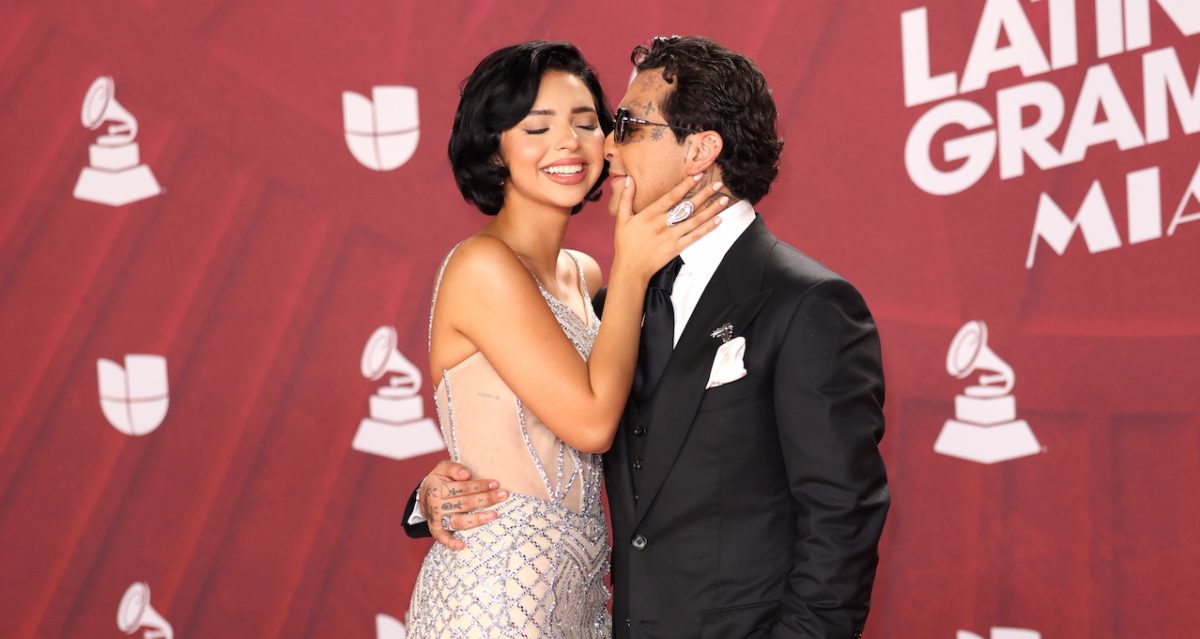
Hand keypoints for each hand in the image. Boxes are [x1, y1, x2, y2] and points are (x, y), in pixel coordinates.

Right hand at [419, 460, 507, 550]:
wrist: (424, 497)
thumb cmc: (439, 481)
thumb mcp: (443, 469)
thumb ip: (454, 468)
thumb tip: (467, 474)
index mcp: (438, 489)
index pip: (463, 487)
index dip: (480, 485)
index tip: (495, 484)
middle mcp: (437, 505)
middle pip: (465, 503)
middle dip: (486, 499)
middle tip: (503, 495)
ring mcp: (437, 519)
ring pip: (460, 520)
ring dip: (478, 519)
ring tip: (494, 515)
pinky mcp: (436, 530)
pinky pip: (442, 538)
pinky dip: (450, 543)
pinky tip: (461, 545)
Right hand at [612, 173, 729, 282]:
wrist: (630, 269)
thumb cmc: (625, 244)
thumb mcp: (622, 219)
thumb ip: (626, 198)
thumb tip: (629, 179)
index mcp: (650, 214)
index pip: (672, 196)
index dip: (686, 185)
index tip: (698, 176)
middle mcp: (663, 224)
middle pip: (688, 206)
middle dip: (704, 194)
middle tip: (718, 185)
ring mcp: (671, 236)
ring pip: (695, 220)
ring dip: (711, 209)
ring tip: (723, 200)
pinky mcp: (677, 248)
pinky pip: (695, 236)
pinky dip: (707, 228)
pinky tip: (718, 220)